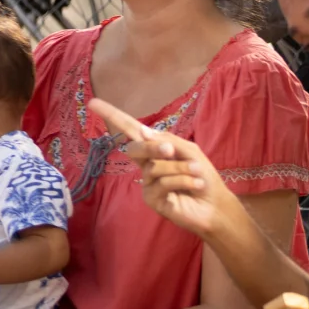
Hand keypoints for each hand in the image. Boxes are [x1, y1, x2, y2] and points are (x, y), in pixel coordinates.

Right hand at [88, 98, 235, 241]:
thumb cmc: (203, 176)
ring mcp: (146, 182)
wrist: (215, 205)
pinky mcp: (151, 199)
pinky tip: (195, 185)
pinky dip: (183, 181)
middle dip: (151, 148)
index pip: (130, 130)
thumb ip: (168, 140)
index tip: (93, 103)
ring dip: (181, 168)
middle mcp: (146, 164)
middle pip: (134, 148)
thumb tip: (141, 131)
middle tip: (170, 151)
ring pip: (155, 167)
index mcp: (154, 149)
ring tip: (197, 174)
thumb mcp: (190, 151)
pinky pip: (163, 183)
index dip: (112, 116)